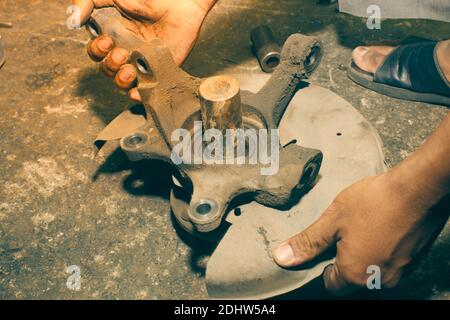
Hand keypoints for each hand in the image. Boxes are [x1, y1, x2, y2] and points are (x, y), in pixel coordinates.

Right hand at [72, 0, 215, 100]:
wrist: (180, 1)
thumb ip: (86, 1)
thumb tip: (72, 20)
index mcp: (112, 35)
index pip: (95, 53)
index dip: (96, 51)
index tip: (107, 41)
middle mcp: (126, 51)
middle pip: (107, 70)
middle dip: (109, 65)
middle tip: (120, 52)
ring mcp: (143, 63)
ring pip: (123, 82)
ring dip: (120, 79)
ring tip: (129, 68)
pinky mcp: (160, 71)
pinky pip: (145, 90)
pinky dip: (137, 94)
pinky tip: (135, 89)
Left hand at [273, 161, 448, 294]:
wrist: (420, 189)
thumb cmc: (375, 202)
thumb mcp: (333, 220)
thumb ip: (308, 242)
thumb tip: (282, 257)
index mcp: (355, 275)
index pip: (331, 285)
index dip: (323, 266)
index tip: (325, 246)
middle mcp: (378, 281)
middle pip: (352, 280)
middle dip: (343, 260)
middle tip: (342, 232)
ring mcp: (399, 272)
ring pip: (371, 271)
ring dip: (362, 254)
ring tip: (361, 227)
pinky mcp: (412, 260)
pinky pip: (388, 263)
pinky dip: (380, 250)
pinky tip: (378, 227)